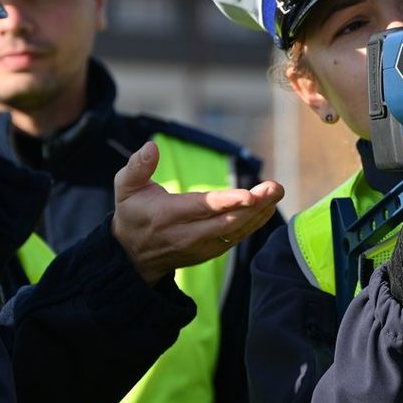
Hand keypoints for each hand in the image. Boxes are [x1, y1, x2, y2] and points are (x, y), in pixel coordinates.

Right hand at [111, 141, 283, 284]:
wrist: (133, 256)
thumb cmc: (133, 213)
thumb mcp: (125, 188)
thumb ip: (138, 167)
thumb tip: (151, 146)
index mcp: (167, 215)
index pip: (202, 208)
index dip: (228, 202)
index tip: (250, 194)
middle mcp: (187, 234)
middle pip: (226, 221)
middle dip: (254, 205)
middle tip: (276, 187)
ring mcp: (201, 246)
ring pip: (236, 231)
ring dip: (260, 212)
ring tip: (277, 192)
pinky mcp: (211, 252)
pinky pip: (237, 237)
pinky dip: (255, 222)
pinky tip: (269, 206)